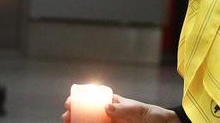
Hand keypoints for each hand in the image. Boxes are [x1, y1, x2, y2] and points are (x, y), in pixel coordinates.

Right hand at [62, 94, 179, 122]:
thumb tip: (106, 107)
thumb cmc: (153, 115)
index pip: (95, 99)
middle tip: (66, 116)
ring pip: (92, 122)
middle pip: (89, 112)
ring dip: (80, 122)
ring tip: (69, 122)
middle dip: (76, 113)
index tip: (70, 101)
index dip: (81, 99)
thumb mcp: (139, 110)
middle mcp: (111, 114)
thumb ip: (123, 109)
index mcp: (115, 103)